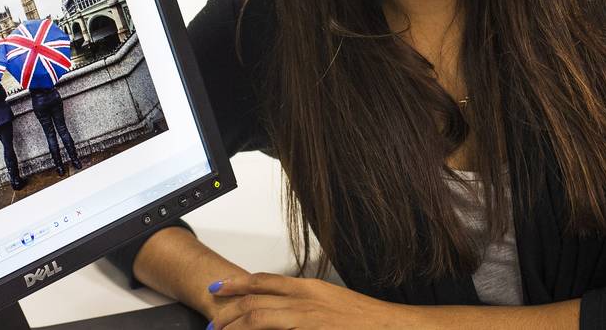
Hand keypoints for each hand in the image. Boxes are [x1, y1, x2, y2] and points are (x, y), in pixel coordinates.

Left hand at [206, 271, 424, 328]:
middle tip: (211, 321)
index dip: (238, 283)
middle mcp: (305, 298)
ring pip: (259, 317)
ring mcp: (308, 316)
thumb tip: (288, 312)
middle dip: (228, 310)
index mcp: (310, 288)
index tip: (219, 288)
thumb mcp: (332, 305)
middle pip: (255, 299)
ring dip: (235, 326)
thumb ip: (307, 306)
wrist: (394, 328)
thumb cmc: (366, 321)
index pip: (265, 280)